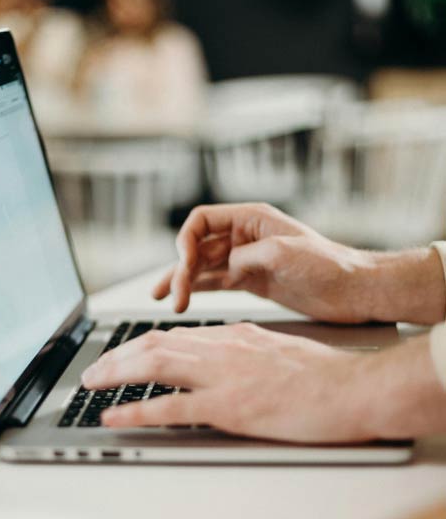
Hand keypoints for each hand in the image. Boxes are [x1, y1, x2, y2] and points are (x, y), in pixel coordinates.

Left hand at [82, 323, 369, 442]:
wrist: (352, 388)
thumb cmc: (321, 374)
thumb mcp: (274, 348)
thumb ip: (242, 350)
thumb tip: (217, 357)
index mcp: (232, 335)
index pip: (173, 335)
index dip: (138, 344)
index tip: (121, 354)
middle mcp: (220, 347)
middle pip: (153, 344)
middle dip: (116, 356)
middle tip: (93, 370)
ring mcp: (222, 375)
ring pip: (153, 365)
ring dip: (115, 373)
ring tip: (90, 384)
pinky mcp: (228, 406)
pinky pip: (171, 408)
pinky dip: (136, 411)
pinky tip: (115, 416)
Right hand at [153, 203, 378, 321]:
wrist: (354, 291)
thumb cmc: (328, 264)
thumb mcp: (284, 252)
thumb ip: (247, 256)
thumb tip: (224, 267)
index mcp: (251, 219)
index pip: (202, 220)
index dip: (186, 239)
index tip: (183, 262)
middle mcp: (243, 237)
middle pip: (198, 247)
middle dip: (181, 269)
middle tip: (174, 296)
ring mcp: (245, 260)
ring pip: (202, 267)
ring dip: (183, 281)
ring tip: (165, 299)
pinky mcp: (250, 281)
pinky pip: (215, 283)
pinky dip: (198, 290)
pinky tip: (182, 299)